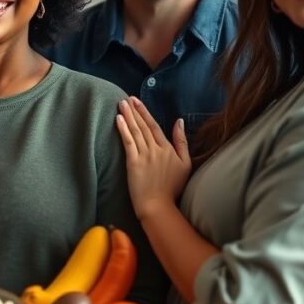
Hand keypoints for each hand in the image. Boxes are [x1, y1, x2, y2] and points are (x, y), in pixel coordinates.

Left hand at [116, 98, 191, 218]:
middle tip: (126, 98)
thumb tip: (180, 122)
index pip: (154, 126)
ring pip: (135, 131)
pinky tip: (118, 119)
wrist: (159, 205)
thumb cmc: (172, 188)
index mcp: (167, 148)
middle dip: (134, 110)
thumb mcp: (185, 163)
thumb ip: (182, 141)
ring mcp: (144, 155)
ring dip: (128, 116)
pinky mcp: (133, 163)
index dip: (144, 112)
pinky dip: (123, 129)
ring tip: (121, 104)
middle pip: (143, 125)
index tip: (136, 101)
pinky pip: (128, 142)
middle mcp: (155, 148)